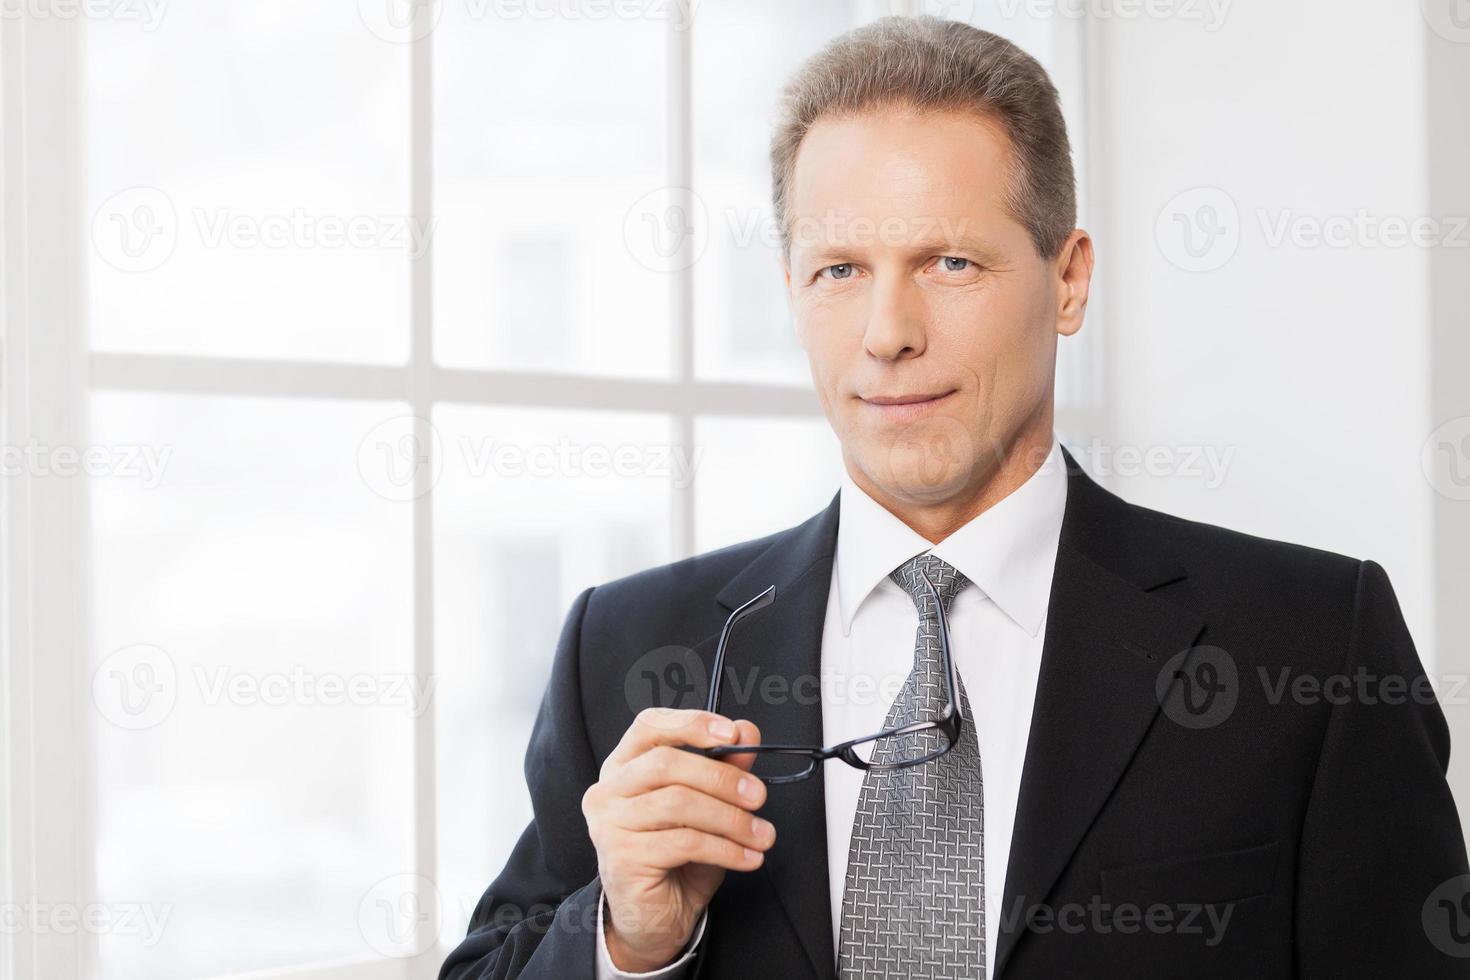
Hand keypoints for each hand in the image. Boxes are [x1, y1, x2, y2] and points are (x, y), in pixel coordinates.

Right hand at [581, 708, 772, 972]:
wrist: (655, 920)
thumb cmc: (676, 858)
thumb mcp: (707, 806)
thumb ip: (723, 767)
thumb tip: (747, 733)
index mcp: (624, 766)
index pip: (649, 726)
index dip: (691, 723)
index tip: (733, 733)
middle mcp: (608, 790)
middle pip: (666, 763)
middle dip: (721, 778)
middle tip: (758, 796)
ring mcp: (609, 824)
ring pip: (678, 804)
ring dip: (730, 819)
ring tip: (761, 835)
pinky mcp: (622, 857)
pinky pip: (684, 842)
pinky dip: (726, 848)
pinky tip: (747, 857)